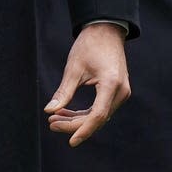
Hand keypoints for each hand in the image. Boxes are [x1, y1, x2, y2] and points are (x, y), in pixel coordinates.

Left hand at [44, 22, 129, 145]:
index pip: (97, 116)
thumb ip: (64, 91)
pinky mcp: (118, 91)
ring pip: (99, 115)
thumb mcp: (74, 67)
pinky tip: (67, 111)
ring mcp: (122, 92)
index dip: (83, 130)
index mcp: (111, 84)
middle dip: (74, 124)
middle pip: (97, 118)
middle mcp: (121, 91)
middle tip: (51, 123)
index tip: (70, 141)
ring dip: (78, 119)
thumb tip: (49, 110)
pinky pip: (102, 108)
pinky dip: (85, 112)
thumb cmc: (89, 44)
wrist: (106, 29)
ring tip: (55, 118)